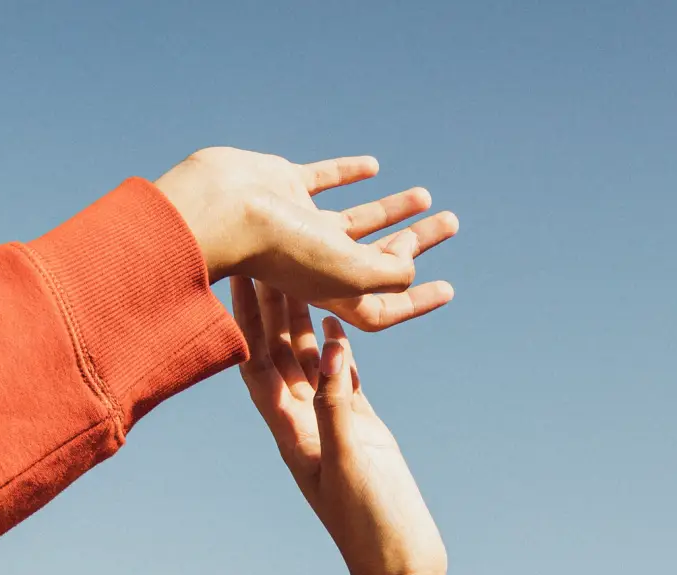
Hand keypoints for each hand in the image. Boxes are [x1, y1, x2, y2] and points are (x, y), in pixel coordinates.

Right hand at [155, 148, 456, 340]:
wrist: (223, 206)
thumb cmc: (282, 247)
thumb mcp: (349, 273)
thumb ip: (388, 275)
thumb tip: (411, 268)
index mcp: (332, 290)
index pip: (383, 305)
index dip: (418, 301)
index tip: (449, 289)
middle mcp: (318, 260)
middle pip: (378, 257)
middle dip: (417, 242)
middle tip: (452, 224)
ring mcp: (301, 223)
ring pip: (357, 220)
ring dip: (392, 210)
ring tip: (427, 197)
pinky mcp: (285, 187)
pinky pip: (323, 180)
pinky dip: (347, 174)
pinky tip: (373, 167)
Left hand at [232, 277, 446, 574]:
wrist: (399, 563)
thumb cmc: (371, 525)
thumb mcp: (351, 461)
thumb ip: (338, 403)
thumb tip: (330, 346)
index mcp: (290, 433)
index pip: (258, 363)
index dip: (244, 317)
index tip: (237, 273)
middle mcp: (303, 424)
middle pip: (279, 353)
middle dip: (268, 304)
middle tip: (261, 252)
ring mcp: (331, 426)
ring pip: (311, 361)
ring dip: (302, 317)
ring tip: (297, 269)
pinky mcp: (360, 430)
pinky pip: (343, 379)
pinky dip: (338, 348)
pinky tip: (336, 318)